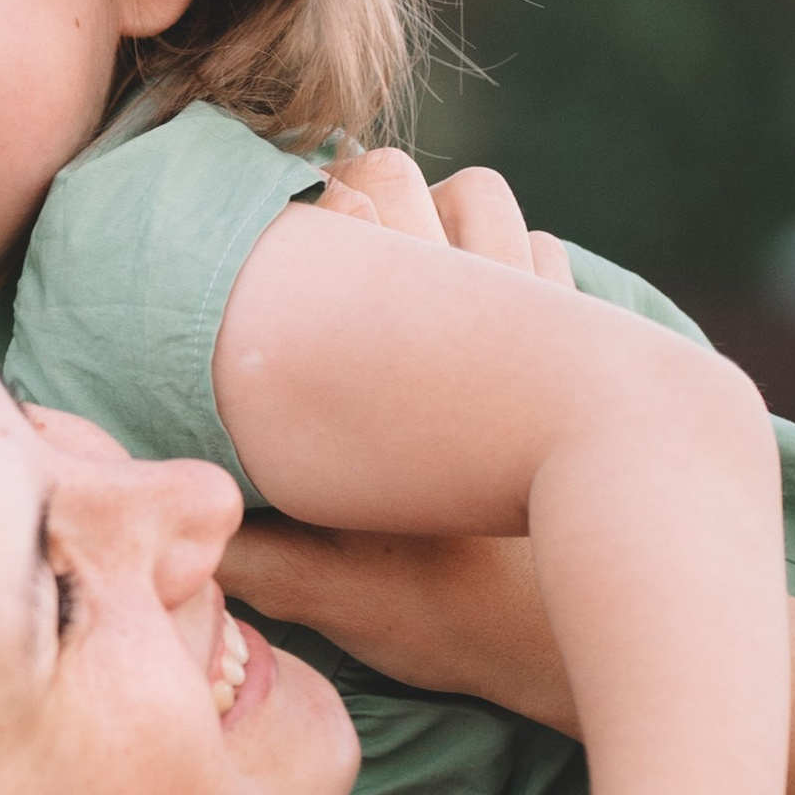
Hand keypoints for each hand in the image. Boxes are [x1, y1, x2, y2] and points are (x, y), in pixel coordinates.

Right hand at [220, 153, 580, 721]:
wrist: (624, 617)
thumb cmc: (478, 611)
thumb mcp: (344, 593)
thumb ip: (255, 557)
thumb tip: (169, 520)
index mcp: (402, 345)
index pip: (344, 199)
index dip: (297, 212)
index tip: (268, 257)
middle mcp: (474, 301)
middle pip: (398, 177)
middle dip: (355, 203)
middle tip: (324, 265)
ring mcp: (541, 314)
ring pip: (479, 201)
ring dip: (436, 223)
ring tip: (401, 283)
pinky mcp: (591, 344)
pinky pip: (543, 254)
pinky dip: (509, 265)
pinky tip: (481, 324)